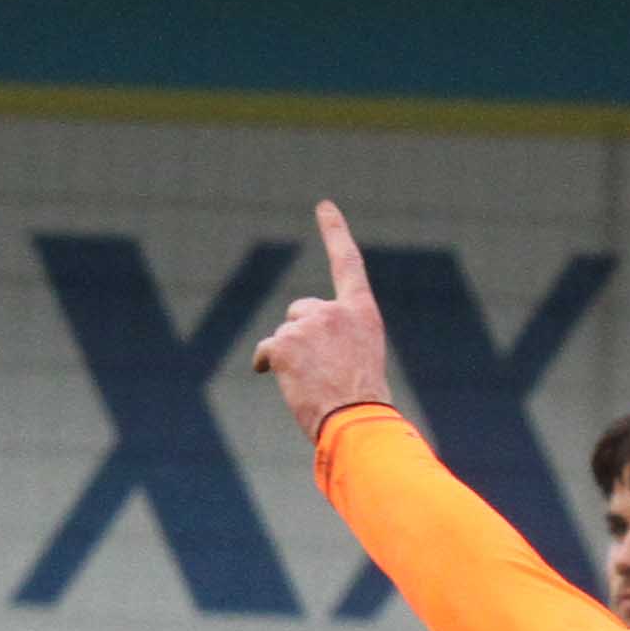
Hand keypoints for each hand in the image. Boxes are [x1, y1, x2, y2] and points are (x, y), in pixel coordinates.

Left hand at [252, 200, 392, 445]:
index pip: (348, 265)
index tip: (324, 207)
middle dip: (303, 335)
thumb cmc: (363, 405)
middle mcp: (334, 311)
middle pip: (302, 310)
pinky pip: (265, 351)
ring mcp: (307, 324)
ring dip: (291, 358)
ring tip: (313, 385)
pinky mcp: (284, 342)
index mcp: (362, 314)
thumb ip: (337, 339)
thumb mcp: (361, 361)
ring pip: (285, 334)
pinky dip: (269, 366)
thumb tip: (293, 341)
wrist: (357, 423)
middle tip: (322, 371)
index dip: (335, 233)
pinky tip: (289, 385)